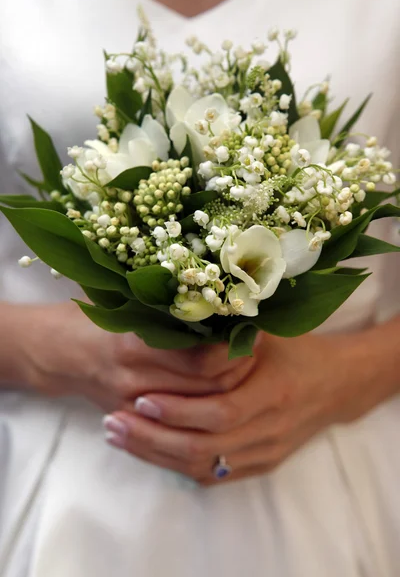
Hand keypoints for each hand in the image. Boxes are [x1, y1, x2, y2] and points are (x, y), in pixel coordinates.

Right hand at [2, 301, 252, 411]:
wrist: (55, 354)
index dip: (235, 348)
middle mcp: (138, 382)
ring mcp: (137, 407)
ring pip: (201, 411)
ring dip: (230, 391)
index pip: (204, 360)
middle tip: (259, 347)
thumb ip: (163, 300)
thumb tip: (217, 286)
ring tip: (248, 366)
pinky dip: (207, 408)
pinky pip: (183, 425)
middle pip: (210, 390)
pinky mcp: (137, 422)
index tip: (252, 327)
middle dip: (242, 370)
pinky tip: (223, 391)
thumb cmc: (92, 317)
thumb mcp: (122, 299)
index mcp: (135, 346)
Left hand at [105, 327, 399, 484]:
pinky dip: (177, 466)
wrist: (336, 384)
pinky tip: (149, 451)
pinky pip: (214, 475)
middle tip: (113, 423)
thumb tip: (174, 322)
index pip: (218, 412)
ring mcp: (266, 452)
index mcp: (274, 392)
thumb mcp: (268, 333)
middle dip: (153, 438)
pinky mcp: (262, 464)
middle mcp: (271, 428)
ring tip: (119, 437)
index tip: (140, 399)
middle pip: (204, 447)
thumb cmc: (296, 350)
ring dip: (157, 455)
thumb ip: (228, 333)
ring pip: (204, 466)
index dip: (177, 410)